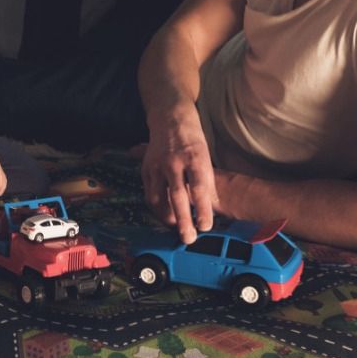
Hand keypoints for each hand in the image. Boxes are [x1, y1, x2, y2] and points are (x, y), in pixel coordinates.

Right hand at [143, 105, 215, 243]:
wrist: (170, 118)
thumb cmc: (193, 140)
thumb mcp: (206, 157)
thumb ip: (206, 181)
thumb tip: (210, 207)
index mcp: (194, 158)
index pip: (200, 188)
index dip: (203, 209)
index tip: (206, 226)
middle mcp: (174, 162)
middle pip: (178, 197)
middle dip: (184, 221)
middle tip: (189, 238)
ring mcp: (157, 165)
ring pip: (159, 198)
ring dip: (167, 217)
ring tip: (176, 229)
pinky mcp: (146, 168)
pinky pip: (149, 193)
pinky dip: (156, 208)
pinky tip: (164, 215)